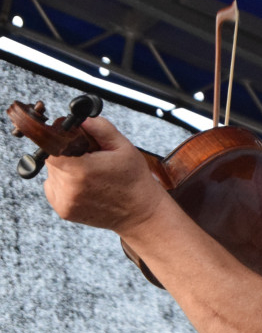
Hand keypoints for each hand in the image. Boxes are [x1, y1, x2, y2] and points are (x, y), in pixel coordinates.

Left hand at [43, 116, 166, 233]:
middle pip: (51, 160)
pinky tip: (84, 186)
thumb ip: (100, 128)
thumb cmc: (134, 181)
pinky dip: (64, 184)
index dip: (60, 141)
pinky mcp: (65, 211)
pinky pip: (54, 189)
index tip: (73, 142)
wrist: (140, 213)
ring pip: (52, 175)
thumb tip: (81, 119)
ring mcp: (66, 202)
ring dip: (65, 170)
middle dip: (66, 155)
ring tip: (90, 176)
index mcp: (82, 169)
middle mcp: (71, 188)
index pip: (51, 147)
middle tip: (89, 160)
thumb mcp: (123, 147)